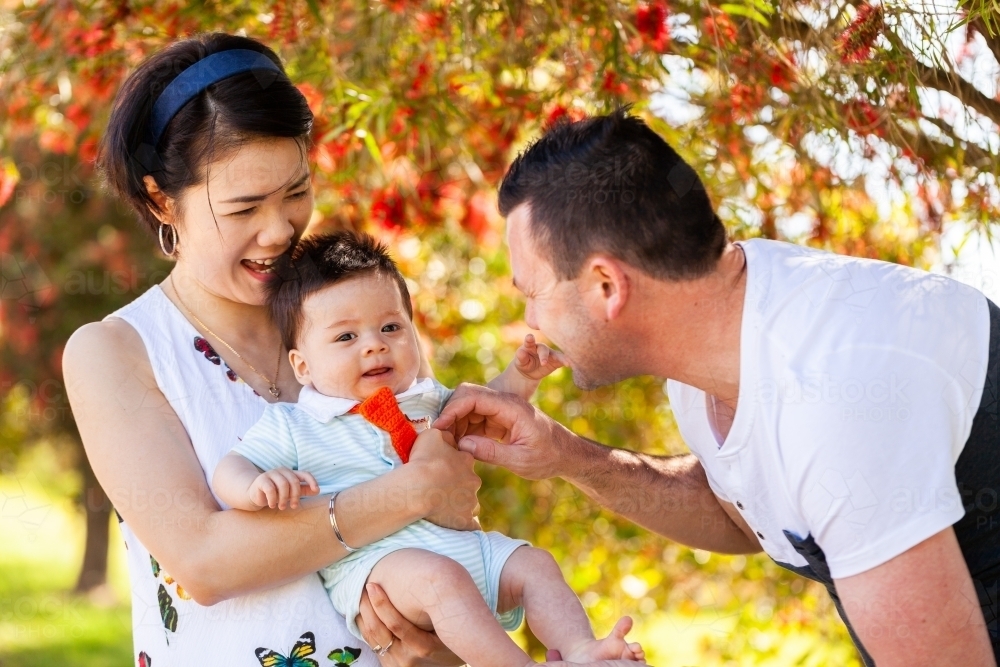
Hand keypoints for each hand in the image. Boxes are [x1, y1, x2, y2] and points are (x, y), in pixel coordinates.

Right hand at [248, 467, 317, 509]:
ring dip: (284, 498)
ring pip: (283, 484)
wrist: (254, 494)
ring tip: (282, 507)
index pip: (305, 474)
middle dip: (296, 495)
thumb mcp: (291, 492)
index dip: (312, 481)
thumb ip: (303, 490)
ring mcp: (271, 474)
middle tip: (294, 506)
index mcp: (291, 473)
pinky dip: (273, 499)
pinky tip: (272, 505)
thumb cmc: (276, 493)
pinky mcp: (261, 480)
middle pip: (294, 481)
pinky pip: (270, 489)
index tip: (316, 490)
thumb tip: (318, 490)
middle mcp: (282, 471)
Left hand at [357, 582, 463, 666]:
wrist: (449, 665)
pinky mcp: (390, 666)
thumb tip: (426, 577)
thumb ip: (436, 612)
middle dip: (367, 606)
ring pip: (371, 637)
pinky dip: (365, 627)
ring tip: (360, 596)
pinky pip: (372, 644)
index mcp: (424, 648)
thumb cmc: (452, 641)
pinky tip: (363, 613)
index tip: (373, 585)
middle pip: (378, 630)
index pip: (396, 625)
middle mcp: (408, 659)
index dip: (381, 604)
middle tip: (363, 586)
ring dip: (363, 616)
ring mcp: (397, 665)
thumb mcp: (450, 629)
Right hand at [407, 428, 481, 530]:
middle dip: (458, 484)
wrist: (418, 488)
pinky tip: (454, 523)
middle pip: (468, 482)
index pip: (464, 460)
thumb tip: (450, 436)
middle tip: (438, 487)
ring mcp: (470, 502)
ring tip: (441, 505)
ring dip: (458, 503)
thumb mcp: (433, 435)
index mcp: (467, 461)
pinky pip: (470, 525)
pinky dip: (464, 524)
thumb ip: (445, 435)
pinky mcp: (465, 521)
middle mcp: (473, 481)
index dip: (451, 464)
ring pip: (469, 502)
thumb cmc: (423, 460)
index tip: (439, 468)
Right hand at [433, 383, 578, 480]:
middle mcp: (505, 403)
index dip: (453, 410)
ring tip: (448, 445)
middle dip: (450, 414)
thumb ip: (493, 453)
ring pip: (468, 408)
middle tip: (440, 438)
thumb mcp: (522, 460)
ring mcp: (501, 410)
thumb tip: (462, 445)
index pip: (475, 397)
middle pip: (467, 396)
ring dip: (455, 424)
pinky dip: (463, 430)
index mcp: (512, 407)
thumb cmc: (548, 457)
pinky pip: (474, 419)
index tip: (439, 428)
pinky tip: (459, 446)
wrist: (566, 454)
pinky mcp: (498, 420)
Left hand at [514, 334, 565, 380]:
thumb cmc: (524, 362)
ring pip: (556, 355)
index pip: (529, 342)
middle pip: (543, 350)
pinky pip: (562, 361)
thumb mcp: (519, 361)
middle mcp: (542, 348)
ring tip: (567, 362)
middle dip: (544, 356)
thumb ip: (521, 356)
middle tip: (543, 363)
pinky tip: (571, 364)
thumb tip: (521, 352)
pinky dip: (567, 362)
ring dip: (561, 358)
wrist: (530, 371)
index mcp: (530, 346)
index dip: (529, 339)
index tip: (529, 337)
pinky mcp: (556, 361)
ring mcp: (550, 354)